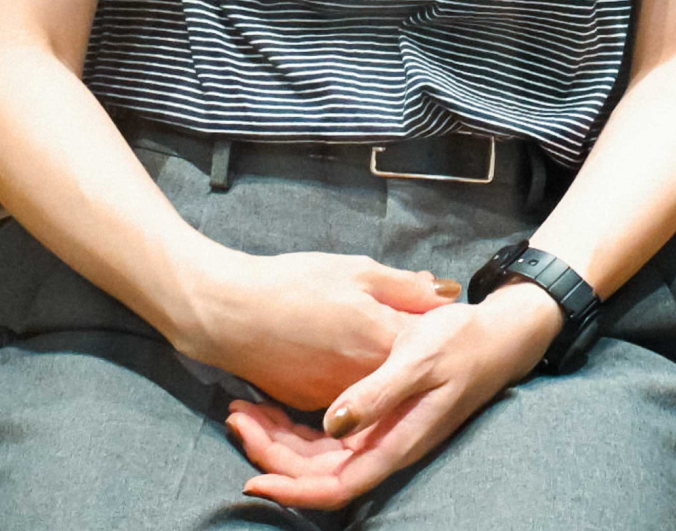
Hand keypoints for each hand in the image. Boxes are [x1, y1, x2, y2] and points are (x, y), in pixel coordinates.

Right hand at [172, 249, 462, 410]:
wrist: (228, 313)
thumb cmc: (293, 284)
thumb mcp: (357, 271)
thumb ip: (406, 287)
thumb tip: (447, 293)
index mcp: (385, 342)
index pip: (430, 340)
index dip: (431, 321)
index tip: (422, 305)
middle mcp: (367, 381)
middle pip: (402, 368)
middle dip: (405, 348)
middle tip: (380, 317)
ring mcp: (335, 397)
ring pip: (370, 384)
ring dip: (371, 364)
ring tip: (346, 330)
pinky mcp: (307, 403)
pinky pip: (338, 394)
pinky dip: (341, 375)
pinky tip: (324, 347)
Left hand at [225, 284, 562, 508]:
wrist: (495, 334)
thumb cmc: (459, 341)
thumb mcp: (417, 357)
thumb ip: (377, 393)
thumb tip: (333, 424)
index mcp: (394, 441)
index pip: (334, 486)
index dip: (292, 489)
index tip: (251, 479)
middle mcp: (384, 446)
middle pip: (317, 472)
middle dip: (272, 454)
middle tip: (236, 417)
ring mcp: (380, 434)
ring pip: (318, 454)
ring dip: (279, 439)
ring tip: (243, 409)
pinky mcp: (378, 417)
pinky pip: (328, 435)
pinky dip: (297, 424)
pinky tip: (274, 403)